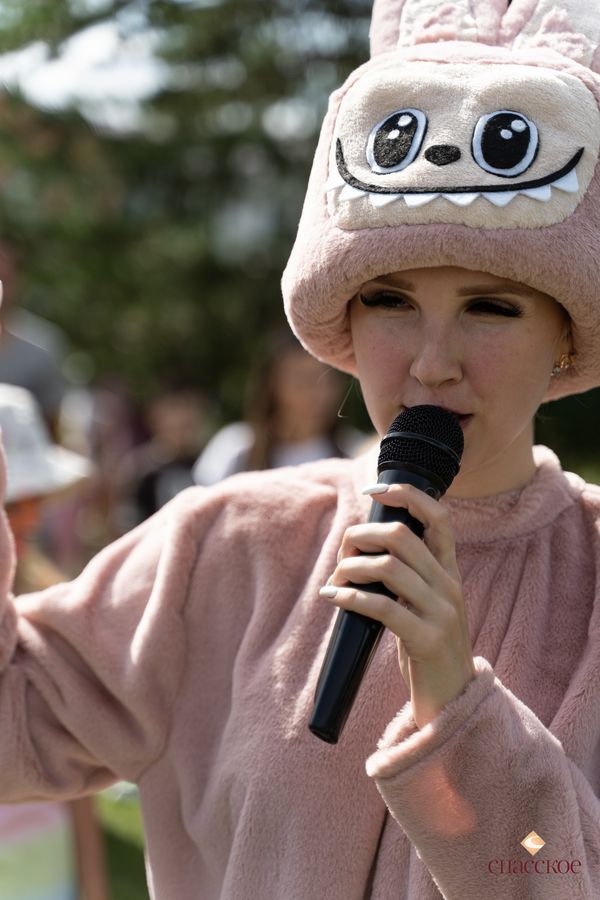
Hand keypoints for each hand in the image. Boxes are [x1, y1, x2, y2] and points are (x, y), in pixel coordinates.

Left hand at [320, 483, 474, 728]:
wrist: (454, 703)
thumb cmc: (429, 650)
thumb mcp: (425, 604)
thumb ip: (408, 576)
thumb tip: (366, 547)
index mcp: (449, 572)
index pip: (438, 517)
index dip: (407, 495)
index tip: (374, 490)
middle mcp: (449, 585)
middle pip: (401, 536)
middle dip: (362, 535)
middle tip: (343, 551)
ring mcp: (441, 613)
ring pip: (388, 567)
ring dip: (350, 568)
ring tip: (336, 580)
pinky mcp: (427, 640)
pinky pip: (382, 607)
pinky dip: (350, 598)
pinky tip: (334, 599)